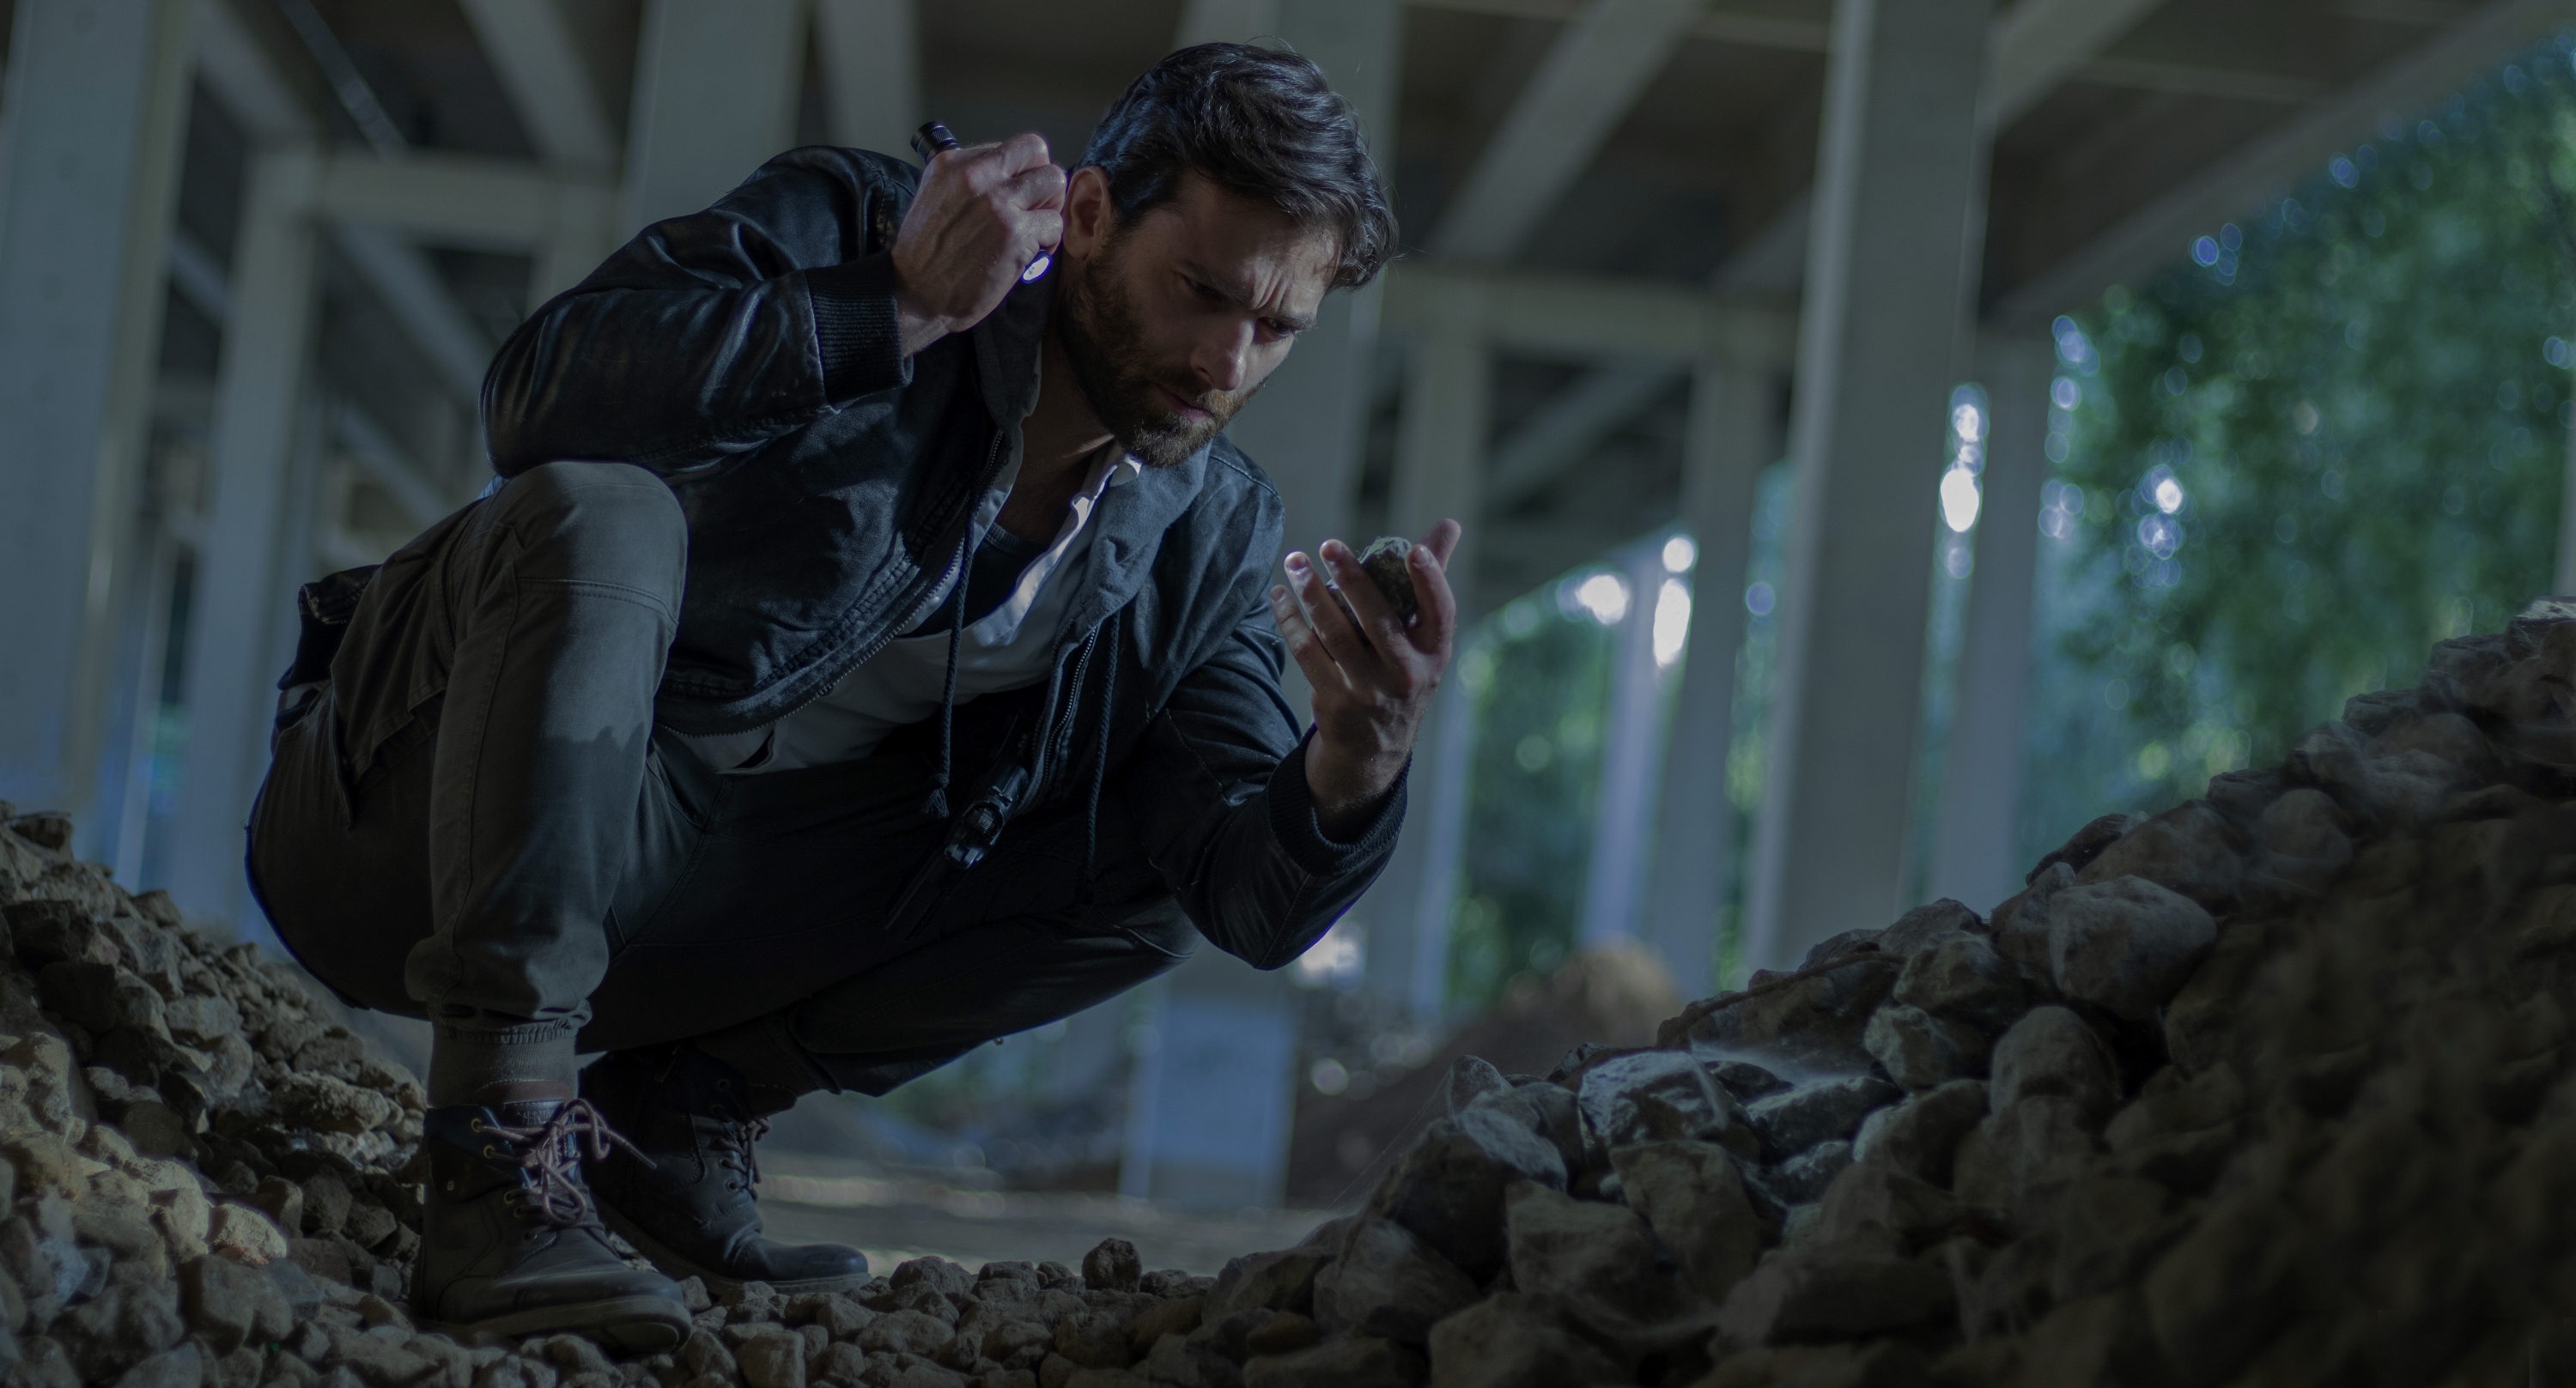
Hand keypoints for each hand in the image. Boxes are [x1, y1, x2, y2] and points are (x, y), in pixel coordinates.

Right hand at [891, 132, 1064, 354]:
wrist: (916, 293)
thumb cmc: (926, 253)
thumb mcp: (934, 196)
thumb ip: (968, 179)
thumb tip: (1007, 175)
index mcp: (953, 163)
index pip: (1013, 147)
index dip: (1023, 169)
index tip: (1019, 191)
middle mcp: (976, 175)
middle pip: (1038, 152)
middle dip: (1043, 180)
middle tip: (1036, 206)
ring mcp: (998, 203)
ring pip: (1053, 181)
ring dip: (1050, 207)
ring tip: (1036, 229)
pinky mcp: (1015, 233)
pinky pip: (1054, 223)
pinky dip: (1049, 241)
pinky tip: (1031, 253)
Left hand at [1270, 521, 1464, 838]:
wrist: (1376, 746)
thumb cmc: (1402, 670)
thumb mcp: (1426, 637)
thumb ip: (1431, 579)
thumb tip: (1450, 524)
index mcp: (1434, 652)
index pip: (1440, 613)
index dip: (1431, 581)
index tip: (1415, 549)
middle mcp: (1406, 674)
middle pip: (1378, 619)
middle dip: (1352, 578)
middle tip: (1329, 544)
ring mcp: (1368, 689)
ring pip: (1335, 633)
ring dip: (1311, 592)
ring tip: (1295, 562)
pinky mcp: (1333, 699)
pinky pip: (1306, 652)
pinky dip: (1290, 619)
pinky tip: (1280, 595)